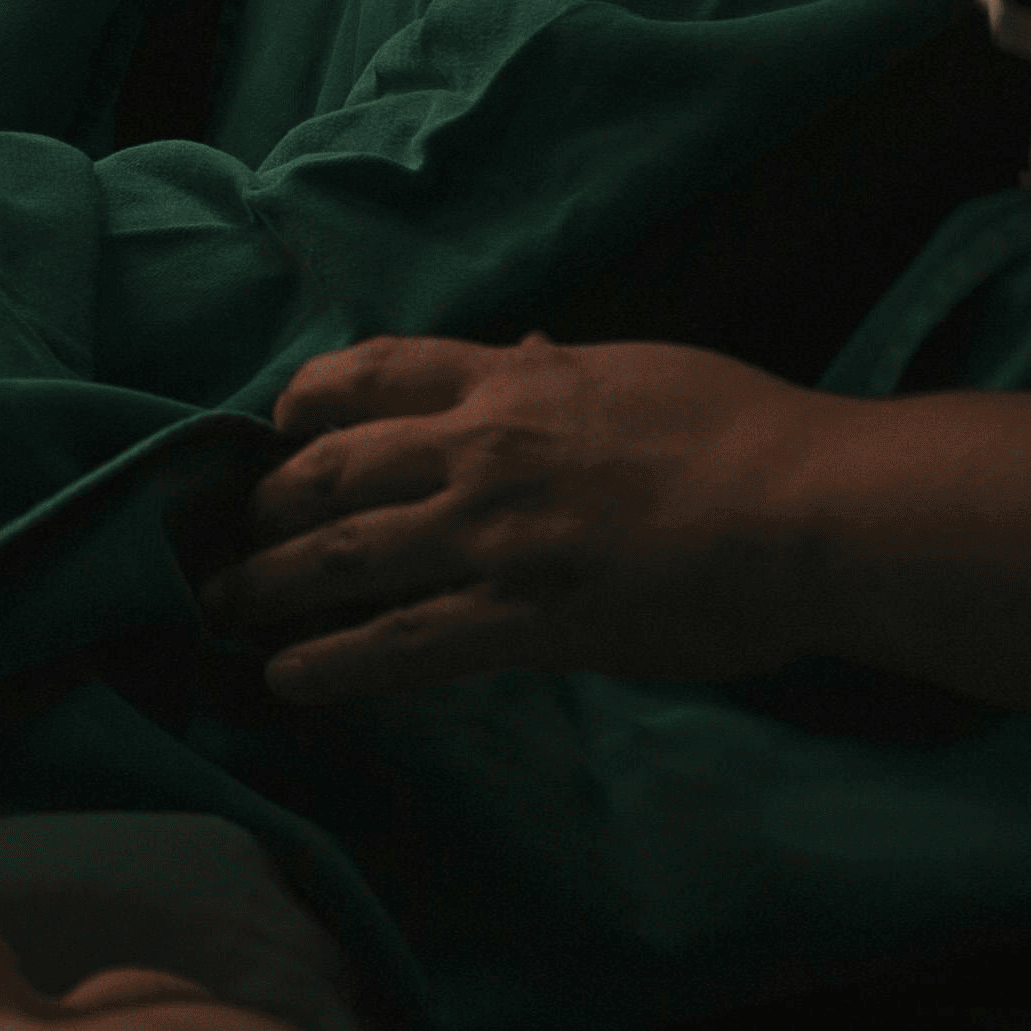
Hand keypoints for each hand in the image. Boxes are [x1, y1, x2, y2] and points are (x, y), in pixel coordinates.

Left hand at [200, 334, 835, 704]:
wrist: (810, 509)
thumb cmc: (745, 433)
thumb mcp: (635, 371)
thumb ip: (560, 371)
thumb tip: (521, 351)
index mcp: (509, 379)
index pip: (369, 374)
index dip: (304, 403)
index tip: (276, 429)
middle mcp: (477, 448)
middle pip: (329, 468)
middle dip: (262, 503)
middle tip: (227, 532)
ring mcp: (493, 536)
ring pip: (342, 556)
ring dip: (267, 585)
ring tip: (220, 607)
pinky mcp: (522, 619)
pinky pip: (402, 645)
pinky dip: (335, 663)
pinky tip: (291, 679)